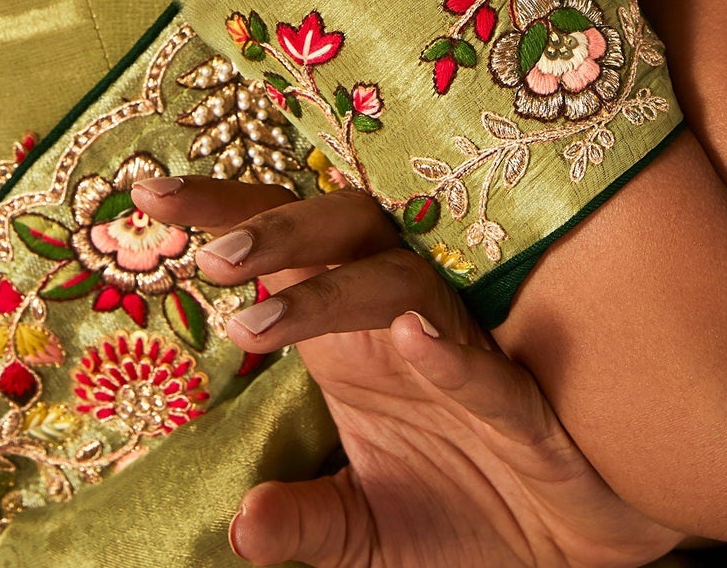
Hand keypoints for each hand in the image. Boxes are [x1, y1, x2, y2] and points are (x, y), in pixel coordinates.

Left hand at [132, 171, 685, 567]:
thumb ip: (308, 522)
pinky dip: (446, 350)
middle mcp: (403, 319)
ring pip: (395, 281)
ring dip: (327, 294)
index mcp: (355, 334)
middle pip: (336, 233)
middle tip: (205, 254)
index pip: (283, 254)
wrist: (582, 542)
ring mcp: (461, 351)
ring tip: (258, 319)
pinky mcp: (518, 404)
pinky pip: (482, 364)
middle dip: (270, 230)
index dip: (221, 214)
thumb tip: (241, 524)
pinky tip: (411, 336)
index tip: (145, 192)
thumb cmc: (472, 507)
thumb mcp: (369, 533)